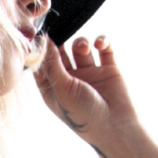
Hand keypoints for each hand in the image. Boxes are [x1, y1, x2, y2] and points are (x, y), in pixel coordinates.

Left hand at [34, 35, 157, 157]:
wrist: (116, 126)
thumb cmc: (84, 114)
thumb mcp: (62, 89)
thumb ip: (52, 64)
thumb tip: (43, 41)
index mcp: (53, 88)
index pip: (42, 64)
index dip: (41, 49)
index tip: (41, 33)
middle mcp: (70, 80)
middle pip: (61, 51)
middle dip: (62, 41)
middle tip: (63, 31)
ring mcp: (89, 73)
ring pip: (81, 47)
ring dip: (81, 42)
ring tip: (84, 48)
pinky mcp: (108, 68)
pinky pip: (104, 47)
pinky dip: (102, 41)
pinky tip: (100, 44)